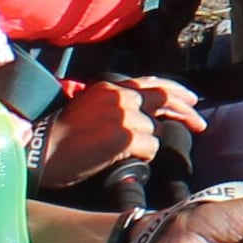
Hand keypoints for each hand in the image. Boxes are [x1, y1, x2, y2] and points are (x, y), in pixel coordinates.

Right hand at [33, 75, 189, 188]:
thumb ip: (118, 104)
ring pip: (154, 131)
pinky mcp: (126, 137)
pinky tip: (121, 159)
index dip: (175, 91)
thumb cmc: (62, 136)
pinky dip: (142, 157)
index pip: (152, 82)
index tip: (190, 100)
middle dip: (186, 110)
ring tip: (117, 152)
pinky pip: (150, 148)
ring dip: (144, 145)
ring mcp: (125, 115)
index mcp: (111, 86)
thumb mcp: (90, 107)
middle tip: (200, 123)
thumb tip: (148, 116)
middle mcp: (121, 96)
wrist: (42, 151)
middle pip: (165, 99)